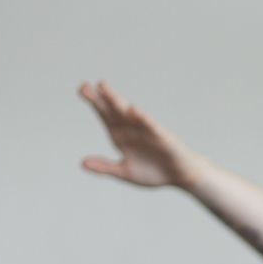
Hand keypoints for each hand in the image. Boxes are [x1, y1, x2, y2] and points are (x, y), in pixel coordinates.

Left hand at [78, 81, 206, 188]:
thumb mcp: (125, 172)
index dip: (95, 103)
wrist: (181, 176)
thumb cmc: (154, 172)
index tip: (82, 89)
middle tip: (83, 87)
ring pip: (129, 113)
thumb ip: (105, 167)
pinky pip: (151, 126)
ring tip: (103, 88)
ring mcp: (147, 130)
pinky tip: (133, 110)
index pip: (105, 115)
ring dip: (116, 100)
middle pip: (113, 110)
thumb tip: (81, 163)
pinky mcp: (162, 137)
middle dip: (100, 98)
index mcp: (120, 135)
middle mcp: (132, 128)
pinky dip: (142, 118)